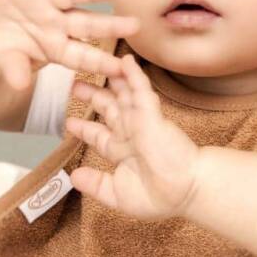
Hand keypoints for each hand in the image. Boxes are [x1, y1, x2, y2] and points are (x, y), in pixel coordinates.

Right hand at [0, 0, 139, 89]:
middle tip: (135, 25)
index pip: (82, 56)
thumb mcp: (5, 62)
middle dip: (110, 25)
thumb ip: (14, 70)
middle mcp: (55, 21)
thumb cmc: (0, 48)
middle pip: (86, 24)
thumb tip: (20, 85)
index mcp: (55, 47)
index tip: (121, 68)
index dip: (100, 62)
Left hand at [65, 53, 202, 221]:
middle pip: (108, 109)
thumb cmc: (160, 197)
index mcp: (123, 152)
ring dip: (111, 78)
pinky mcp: (151, 114)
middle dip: (92, 96)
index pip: (99, 136)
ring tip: (94, 62)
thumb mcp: (118, 194)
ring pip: (123, 94)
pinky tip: (126, 60)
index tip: (70, 122)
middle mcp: (131, 132)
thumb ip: (96, 184)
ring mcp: (141, 121)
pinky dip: (133, 74)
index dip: (85, 128)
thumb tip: (73, 176)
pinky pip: (141, 89)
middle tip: (75, 84)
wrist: (186, 190)